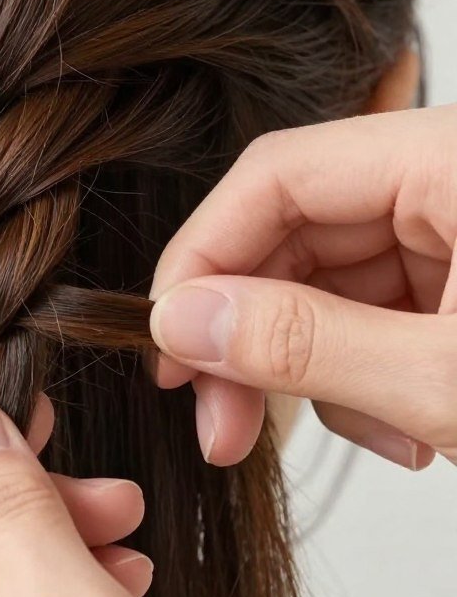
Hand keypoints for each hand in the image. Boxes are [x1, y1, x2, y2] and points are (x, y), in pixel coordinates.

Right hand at [148, 104, 456, 467]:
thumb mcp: (450, 382)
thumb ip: (306, 343)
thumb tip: (183, 322)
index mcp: (449, 158)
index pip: (278, 174)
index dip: (204, 255)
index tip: (169, 339)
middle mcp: (445, 178)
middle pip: (296, 232)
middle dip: (258, 337)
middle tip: (223, 423)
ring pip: (329, 282)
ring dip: (319, 370)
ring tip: (378, 437)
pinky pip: (376, 312)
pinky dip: (369, 376)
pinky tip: (409, 429)